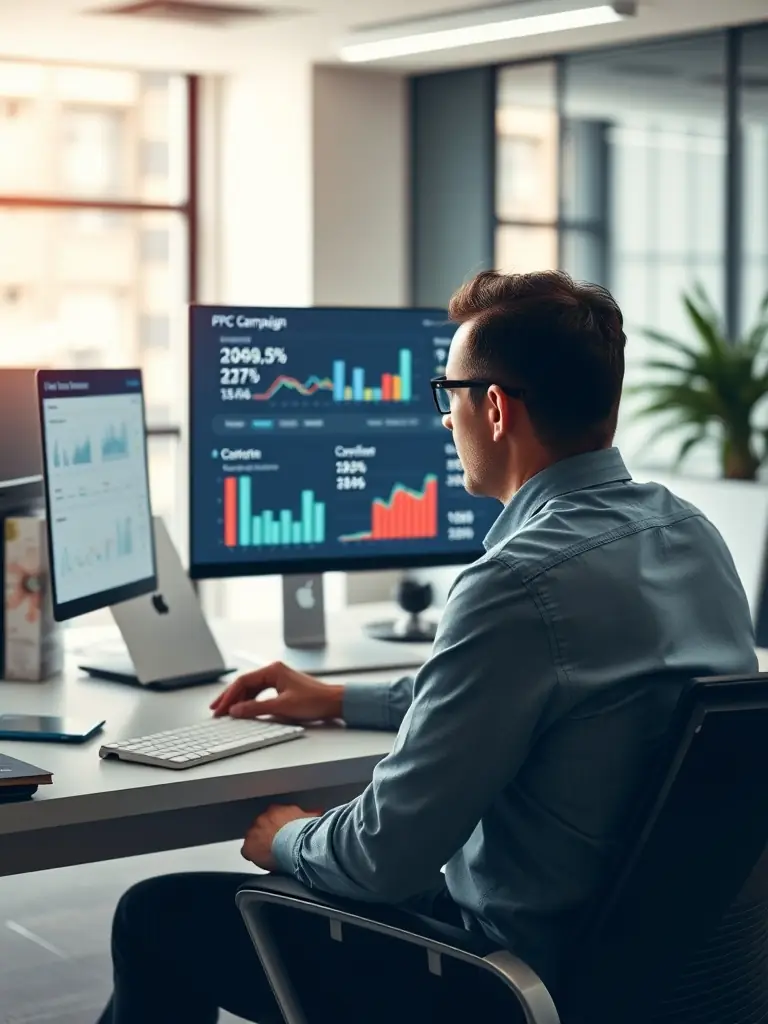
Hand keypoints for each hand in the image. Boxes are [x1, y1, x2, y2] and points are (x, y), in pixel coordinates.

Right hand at [210, 661, 343, 722]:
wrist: (333, 702)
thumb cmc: (313, 700)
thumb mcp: (281, 707)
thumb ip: (256, 708)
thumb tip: (236, 711)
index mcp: (273, 670)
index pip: (243, 681)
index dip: (229, 696)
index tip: (220, 709)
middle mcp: (274, 671)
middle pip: (245, 684)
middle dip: (230, 697)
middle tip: (217, 710)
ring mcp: (278, 679)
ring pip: (252, 689)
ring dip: (239, 700)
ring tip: (226, 711)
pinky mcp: (282, 687)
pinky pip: (260, 693)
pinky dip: (250, 701)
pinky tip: (244, 709)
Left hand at [241, 804, 319, 869]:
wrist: (296, 844)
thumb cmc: (303, 831)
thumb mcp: (309, 818)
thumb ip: (310, 813)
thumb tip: (318, 811)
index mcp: (275, 810)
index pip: (271, 817)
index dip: (276, 826)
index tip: (282, 833)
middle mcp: (262, 818)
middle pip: (261, 827)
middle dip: (267, 834)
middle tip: (277, 843)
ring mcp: (253, 832)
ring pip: (253, 838)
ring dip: (260, 844)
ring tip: (270, 853)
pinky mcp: (249, 847)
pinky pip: (247, 852)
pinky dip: (252, 855)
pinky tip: (261, 860)